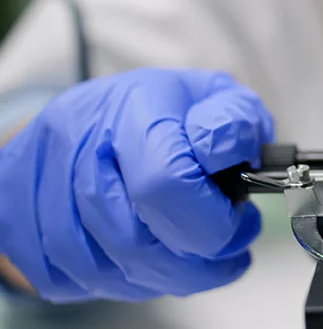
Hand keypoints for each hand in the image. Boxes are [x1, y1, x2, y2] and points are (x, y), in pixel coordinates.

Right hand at [0, 69, 272, 302]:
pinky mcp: (13, 203)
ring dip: (151, 279)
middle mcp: (77, 133)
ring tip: (186, 260)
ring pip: (91, 265)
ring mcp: (38, 170)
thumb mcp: (221, 100)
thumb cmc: (175, 111)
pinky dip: (107, 283)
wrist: (107, 110)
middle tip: (220, 251)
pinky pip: (57, 275)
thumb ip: (235, 124)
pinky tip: (141, 264)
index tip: (238, 224)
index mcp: (137, 104)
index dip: (210, 222)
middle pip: (127, 237)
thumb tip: (226, 151)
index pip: (164, 183)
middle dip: (187, 262)